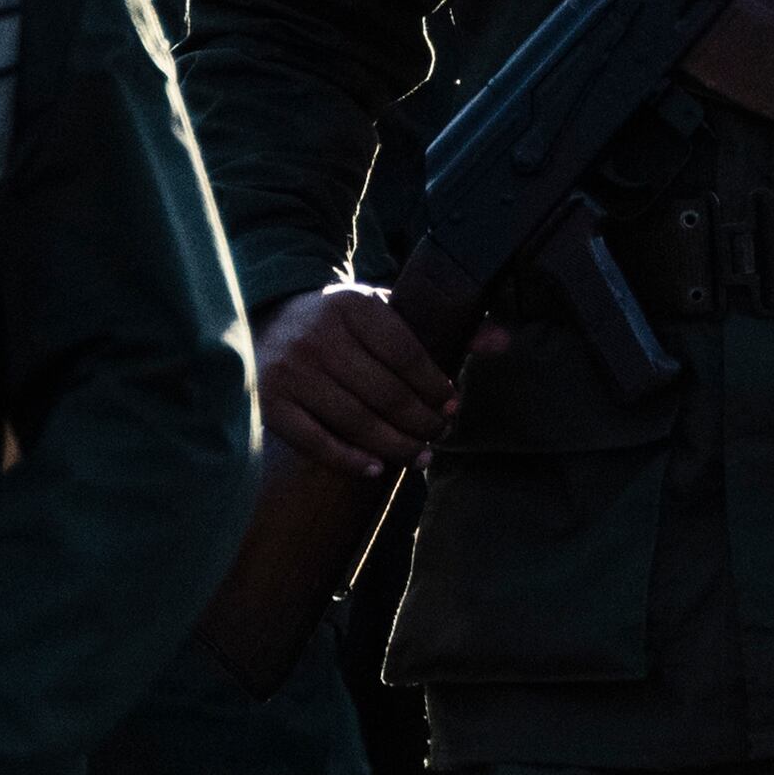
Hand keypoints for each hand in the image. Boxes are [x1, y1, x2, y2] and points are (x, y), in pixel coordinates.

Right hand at [256, 283, 467, 484]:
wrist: (271, 320)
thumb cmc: (343, 322)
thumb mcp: (386, 311)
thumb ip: (444, 325)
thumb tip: (502, 341)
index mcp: (353, 306)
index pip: (405, 352)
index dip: (434, 384)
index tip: (452, 403)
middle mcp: (319, 336)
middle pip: (385, 393)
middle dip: (421, 421)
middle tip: (439, 433)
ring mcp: (292, 372)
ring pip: (357, 422)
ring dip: (396, 446)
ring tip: (420, 455)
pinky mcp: (271, 402)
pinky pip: (316, 442)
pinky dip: (350, 460)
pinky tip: (377, 468)